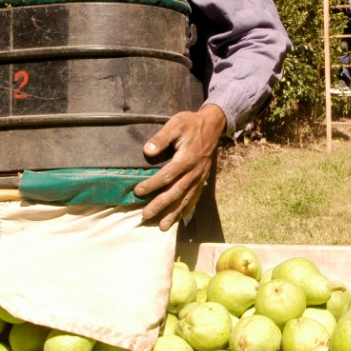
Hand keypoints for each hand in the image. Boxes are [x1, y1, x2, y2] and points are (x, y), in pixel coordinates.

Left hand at [135, 104, 226, 230]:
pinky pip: (195, 197)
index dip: (152, 184)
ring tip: (162, 226)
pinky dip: (187, 208)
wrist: (213, 125)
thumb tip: (147, 151)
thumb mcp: (175, 124)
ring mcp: (200, 177)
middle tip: (145, 215)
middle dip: (160, 205)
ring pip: (186, 198)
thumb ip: (161, 138)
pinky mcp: (202, 179)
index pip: (167, 175)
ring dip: (174, 213)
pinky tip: (180, 218)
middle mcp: (194, 171)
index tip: (137, 191)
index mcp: (187, 158)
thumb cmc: (191, 124)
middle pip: (176, 192)